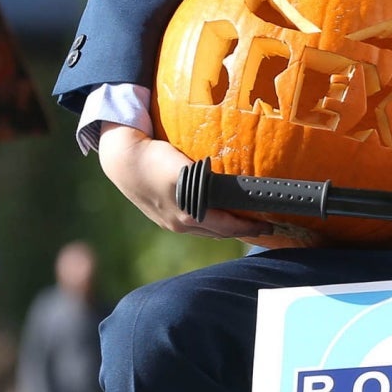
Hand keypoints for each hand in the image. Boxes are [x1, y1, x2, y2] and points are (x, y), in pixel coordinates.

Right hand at [96, 125, 273, 240]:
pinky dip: (210, 224)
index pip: (227, 227)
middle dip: (242, 231)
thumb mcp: (185, 170)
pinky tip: (217, 217)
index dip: (249, 227)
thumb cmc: (155, 158)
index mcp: (188, 214)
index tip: (268, 225)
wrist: (122, 160)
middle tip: (264, 226)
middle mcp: (180, 223)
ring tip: (244, 223)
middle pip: (219, 233)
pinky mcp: (163, 218)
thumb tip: (234, 189)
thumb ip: (208, 183)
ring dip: (226, 229)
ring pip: (207, 231)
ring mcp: (171, 223)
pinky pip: (194, 225)